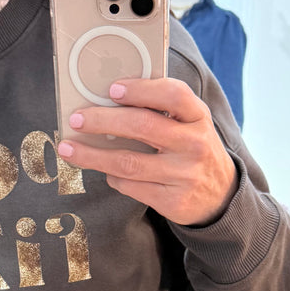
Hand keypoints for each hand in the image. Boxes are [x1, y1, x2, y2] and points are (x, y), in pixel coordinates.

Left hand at [56, 78, 237, 225]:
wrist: (220, 195)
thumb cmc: (193, 149)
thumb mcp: (190, 124)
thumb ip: (162, 110)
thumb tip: (108, 101)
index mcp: (198, 117)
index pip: (172, 95)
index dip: (141, 89)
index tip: (112, 89)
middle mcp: (195, 144)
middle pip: (141, 127)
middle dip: (102, 121)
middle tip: (77, 119)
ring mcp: (184, 175)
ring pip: (128, 162)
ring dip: (92, 155)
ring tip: (69, 148)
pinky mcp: (172, 201)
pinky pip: (130, 186)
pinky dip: (112, 177)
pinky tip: (106, 171)